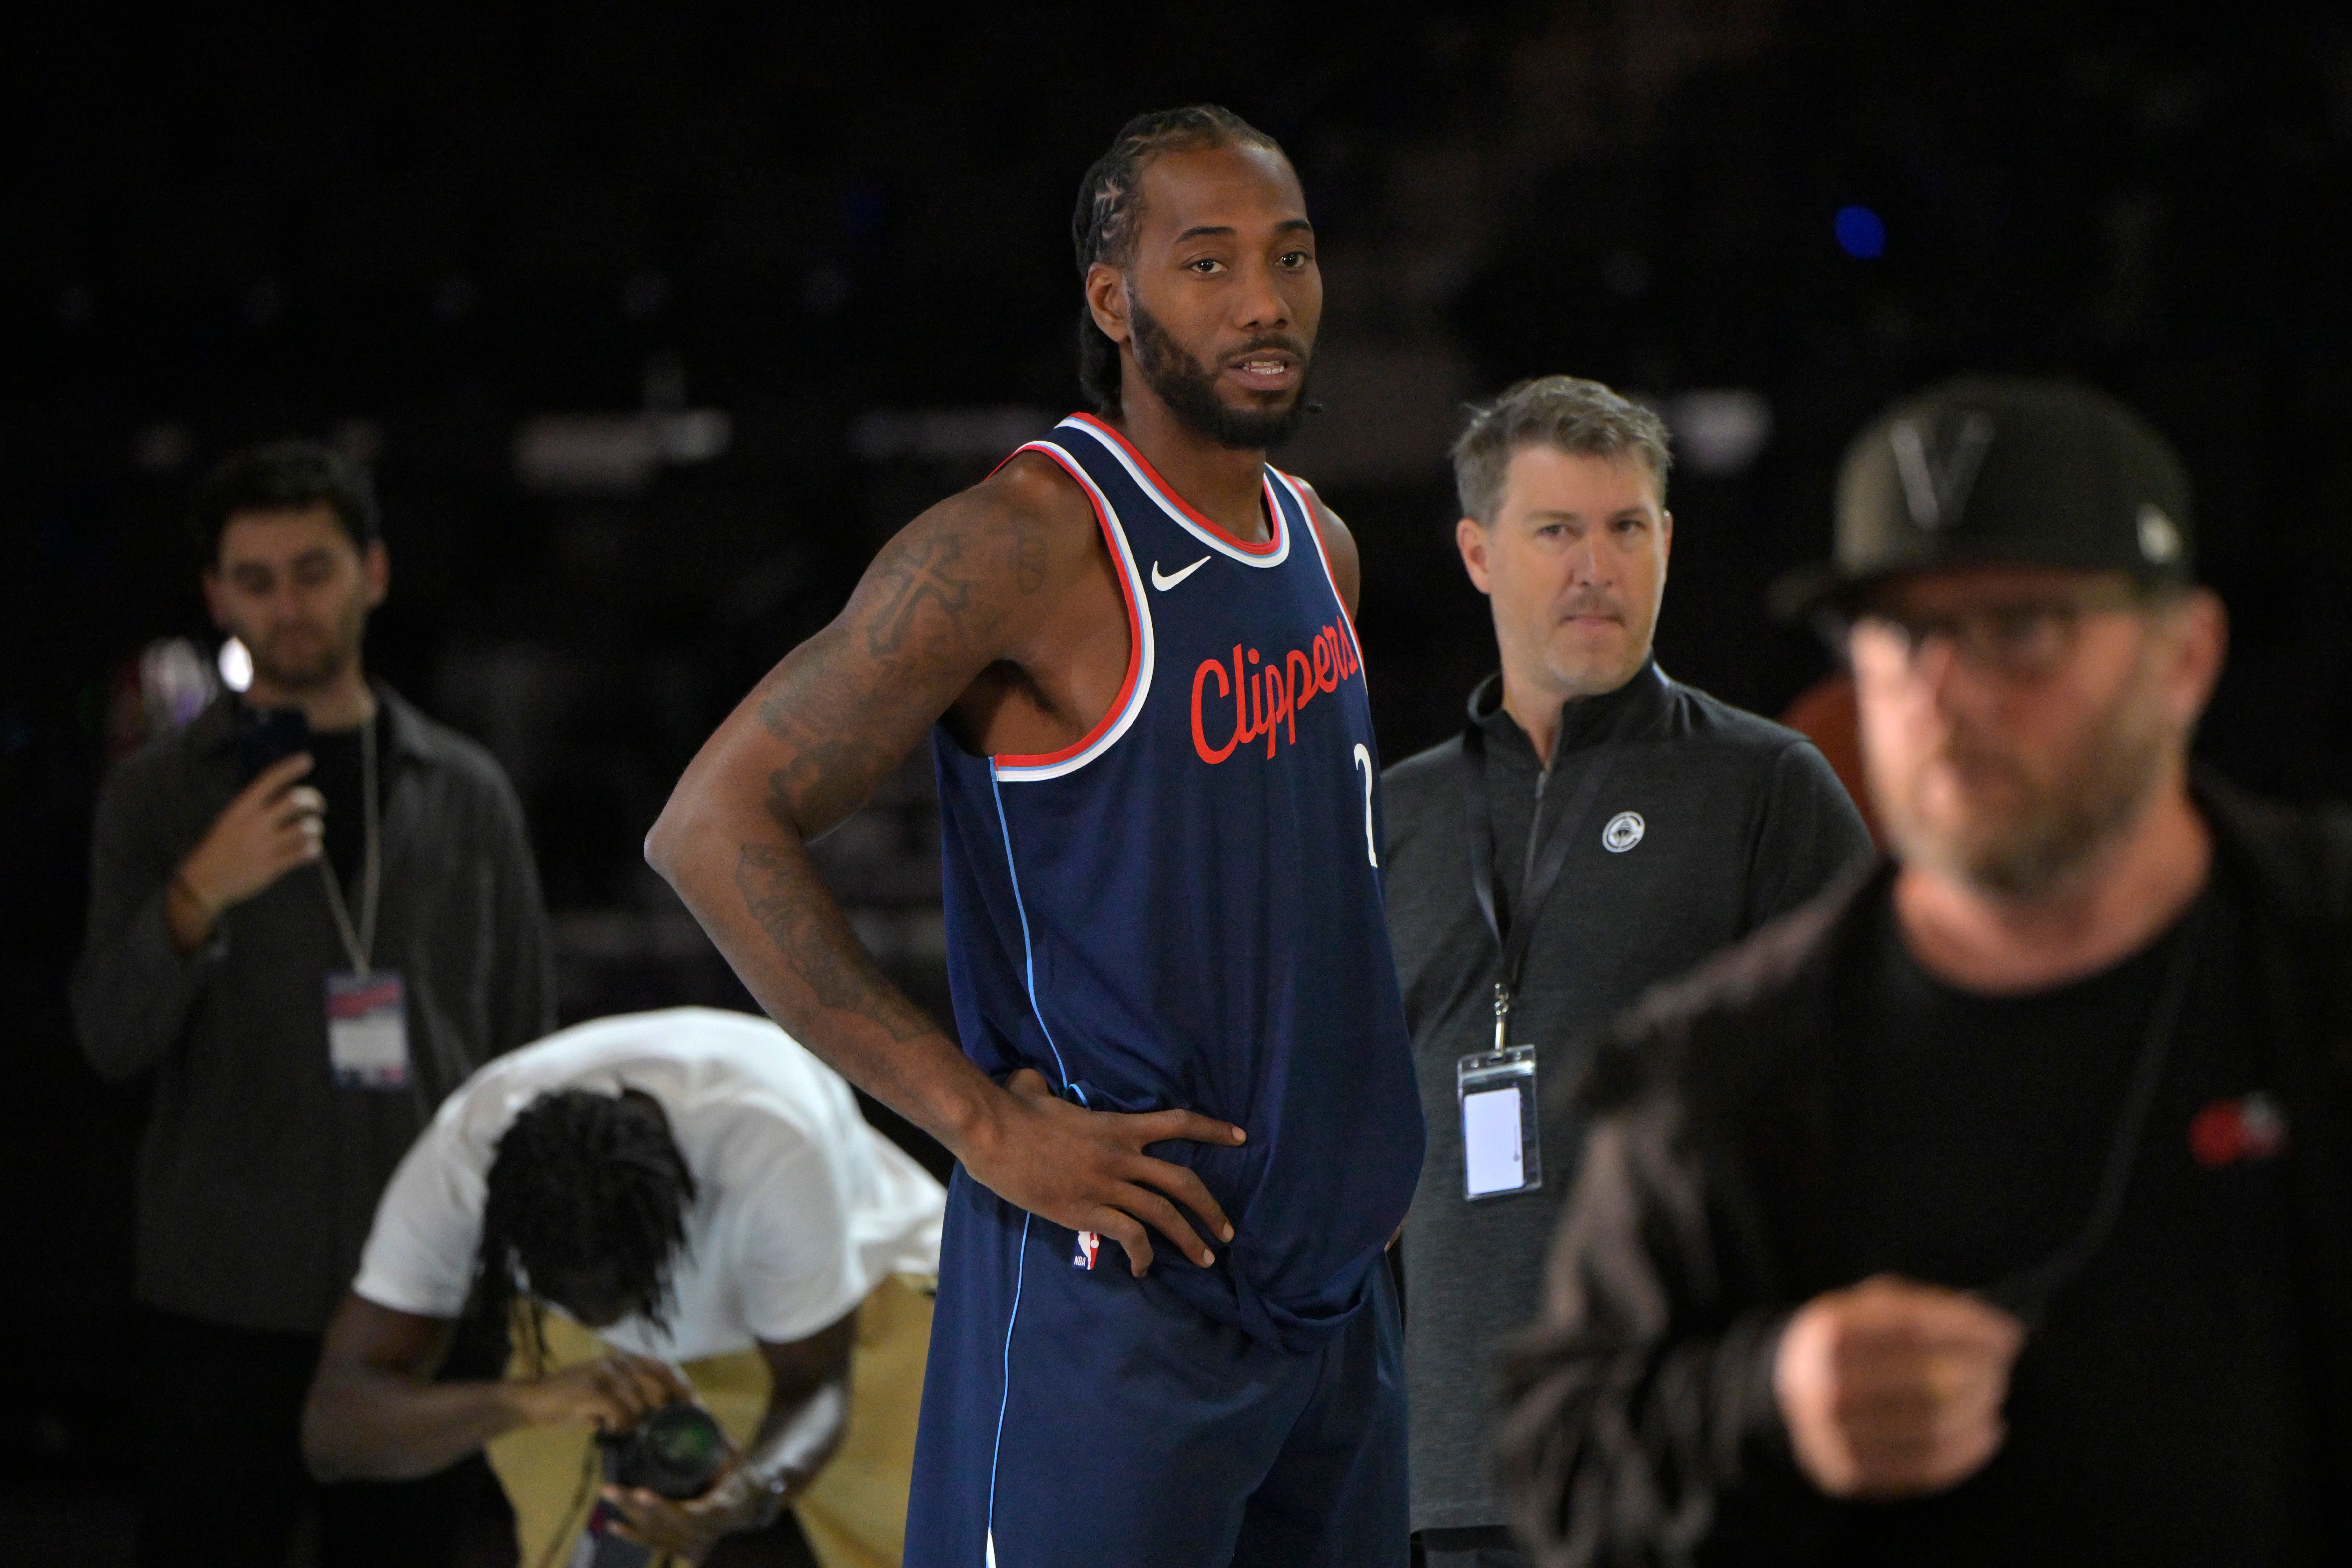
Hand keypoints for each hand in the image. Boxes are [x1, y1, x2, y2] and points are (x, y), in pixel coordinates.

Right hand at [167, 753, 324, 950]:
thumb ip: (254, 808)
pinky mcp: (272, 866)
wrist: (203, 882)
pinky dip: (313, 849)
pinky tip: (310, 850)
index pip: (269, 780)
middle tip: (317, 806)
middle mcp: (255, 823)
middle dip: (314, 800)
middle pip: (295, 801)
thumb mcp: (230, 820)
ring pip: (305, 827)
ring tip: (312, 832)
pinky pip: (305, 852)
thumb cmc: (219, 848)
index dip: (289, 767)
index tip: (306, 759)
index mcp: (241, 808)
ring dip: (315, 828)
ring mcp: (265, 845)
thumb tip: (284, 793)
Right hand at [506, 1352, 691, 1435]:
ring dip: (634, 1422)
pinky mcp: (592, 1390)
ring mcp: (605, 1374)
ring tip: (620, 1429)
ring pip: (639, 1402)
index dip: (681, 1386)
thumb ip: (629, 1396)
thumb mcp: (605, 1392)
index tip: (693, 1406)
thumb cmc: (571, 1400)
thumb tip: (659, 1414)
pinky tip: (606, 1429)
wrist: (533, 1400)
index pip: (663, 1367)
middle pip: (658, 1383)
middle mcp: (618, 1361)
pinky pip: (619, 1412)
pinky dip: (618, 1424)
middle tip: (669, 1429)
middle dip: (667, 1407)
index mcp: (624, 1359)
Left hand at [601, 1467, 765, 1565]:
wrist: (749, 1510)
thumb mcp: (737, 1467)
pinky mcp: (682, 1549)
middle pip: (662, 1525)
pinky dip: (633, 1535)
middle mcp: (704, 1535)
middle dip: (633, 1506)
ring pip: (654, 1535)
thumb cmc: (741, 1482)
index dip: (661, 1506)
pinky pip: (654, 1544)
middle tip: (610, 1489)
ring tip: (609, 1494)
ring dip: (628, 1516)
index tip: (641, 1492)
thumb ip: (724, 1452)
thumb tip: (708, 1424)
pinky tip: (613, 1525)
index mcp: (718, 1512)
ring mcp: (692, 1547)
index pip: (686, 1514)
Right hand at [960, 1068, 1244, 1275]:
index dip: (1212, 1129)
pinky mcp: (1087, 1210)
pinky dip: (1143, 1255)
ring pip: (1163, 1215)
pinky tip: (1144, 1268)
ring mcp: (1106, 1185)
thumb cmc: (1012, 1109)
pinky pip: (1129, 1236)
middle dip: (1210, 1208)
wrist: (993, 1133)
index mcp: (1117, 1126)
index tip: (1240, 1137)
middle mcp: (1121, 1156)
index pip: (1177, 1122)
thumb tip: (1032, 1080)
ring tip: (1205, 1259)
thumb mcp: (1035, 1089)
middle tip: (1227, 1232)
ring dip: (1189, 1240)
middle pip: (1182, 1182)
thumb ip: (1043, 1087)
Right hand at [1773, 1274, 2024, 1499]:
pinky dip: (1968, 1453)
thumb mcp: (1872, 1307)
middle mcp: (1828, 1383)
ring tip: (1992, 1400)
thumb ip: (1931, 1311)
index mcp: (1831, 1331)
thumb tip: (2004, 1334)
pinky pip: (1925, 1468)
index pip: (1915, 1328)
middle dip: (1981, 1375)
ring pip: (1933, 1430)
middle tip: (1999, 1371)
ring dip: (1979, 1414)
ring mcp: (1835, 1434)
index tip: (2008, 1335)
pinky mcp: (1849, 1472)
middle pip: (1930, 1382)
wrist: (1783, 1387)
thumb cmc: (1850, 1342)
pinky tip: (1984, 1434)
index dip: (1970, 1331)